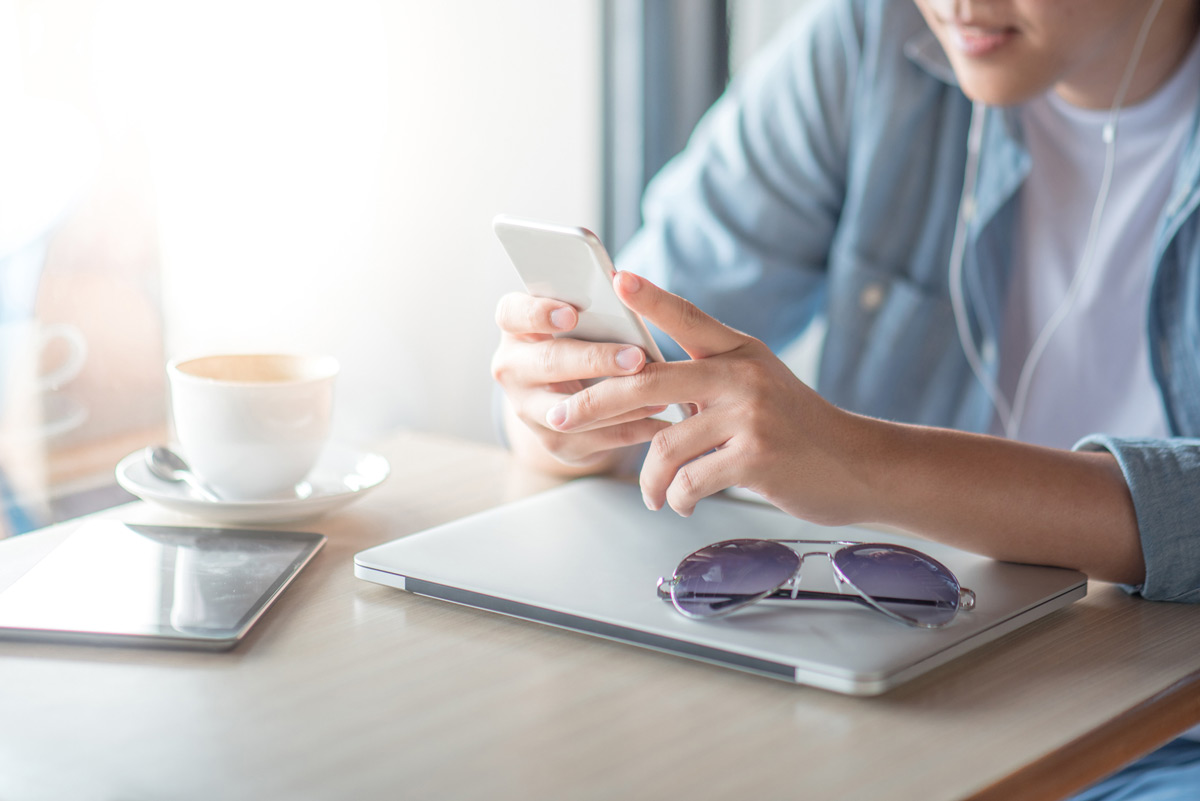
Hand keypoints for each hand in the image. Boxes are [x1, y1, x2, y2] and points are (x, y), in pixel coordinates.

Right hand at [491, 291, 672, 467]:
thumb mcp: (579, 320)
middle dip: (595, 360)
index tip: (571, 315)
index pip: (512, 314)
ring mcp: (527, 409)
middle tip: (635, 358)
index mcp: (516, 328)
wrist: (569, 396)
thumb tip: (629, 288)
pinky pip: (594, 437)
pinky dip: (630, 428)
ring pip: (569, 409)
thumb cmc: (581, 340)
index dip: (538, 313)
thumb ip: (594, 307)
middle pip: (548, 362)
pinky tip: (660, 421)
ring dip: (617, 402)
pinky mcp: (553, 441)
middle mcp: (512, 368)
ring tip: (658, 393)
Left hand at [545, 272, 874, 520]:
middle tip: (560, 419)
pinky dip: (678, 498)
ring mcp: (750, 414)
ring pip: (665, 444)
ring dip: (649, 479)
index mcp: (740, 351)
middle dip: (593, 402)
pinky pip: (691, 480)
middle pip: (647, 381)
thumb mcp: (758, 385)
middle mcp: (742, 374)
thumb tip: (642, 387)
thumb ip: (709, 379)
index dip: (651, 297)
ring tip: (652, 494)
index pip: (688, 316)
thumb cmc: (798, 429)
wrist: (857, 465)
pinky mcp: (756, 457)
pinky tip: (682, 503)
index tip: (616, 278)